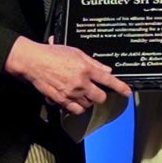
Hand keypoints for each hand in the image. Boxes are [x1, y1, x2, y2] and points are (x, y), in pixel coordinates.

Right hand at [5, 36, 132, 114]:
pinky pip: (75, 110)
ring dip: (87, 101)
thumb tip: (107, 70)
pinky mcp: (61, 100)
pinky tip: (73, 100)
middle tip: (94, 90)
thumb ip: (93, 63)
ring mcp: (71, 93)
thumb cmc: (52, 53)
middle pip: (99, 98)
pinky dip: (77, 107)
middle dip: (99, 95)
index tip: (127, 92)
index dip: (120, 87)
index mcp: (86, 69)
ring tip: (80, 93)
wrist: (33, 62)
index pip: (108, 80)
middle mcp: (80, 83)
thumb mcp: (76, 52)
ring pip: (87, 105)